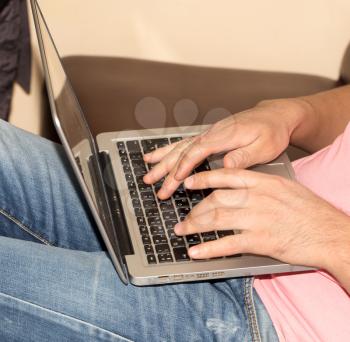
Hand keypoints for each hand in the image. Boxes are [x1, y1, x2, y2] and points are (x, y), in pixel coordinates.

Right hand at [143, 99, 305, 198]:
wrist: (274, 116)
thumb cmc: (271, 132)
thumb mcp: (264, 146)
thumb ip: (243, 156)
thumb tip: (224, 164)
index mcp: (223, 136)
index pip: (197, 151)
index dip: (184, 166)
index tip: (175, 180)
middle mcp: (211, 133)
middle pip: (183, 151)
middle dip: (166, 168)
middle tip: (152, 183)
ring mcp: (207, 134)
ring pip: (179, 147)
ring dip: (162, 160)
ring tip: (147, 171)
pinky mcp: (208, 136)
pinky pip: (184, 143)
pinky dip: (168, 150)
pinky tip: (157, 155)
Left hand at [174, 168, 349, 270]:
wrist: (332, 233)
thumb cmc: (311, 211)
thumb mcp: (286, 188)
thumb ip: (260, 186)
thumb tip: (238, 188)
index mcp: (264, 182)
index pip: (226, 175)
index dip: (203, 178)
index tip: (189, 182)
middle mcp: (257, 197)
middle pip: (216, 199)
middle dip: (196, 209)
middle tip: (184, 217)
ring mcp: (257, 219)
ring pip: (216, 219)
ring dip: (195, 226)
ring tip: (182, 231)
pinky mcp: (260, 241)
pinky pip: (227, 244)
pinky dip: (208, 248)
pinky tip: (196, 251)